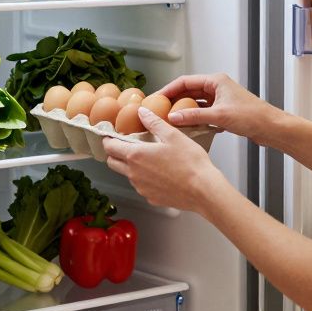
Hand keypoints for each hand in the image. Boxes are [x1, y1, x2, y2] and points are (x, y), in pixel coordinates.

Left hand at [103, 107, 226, 213]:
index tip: (111, 135)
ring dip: (131, 166)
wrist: (203, 190)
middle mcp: (134, 174)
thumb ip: (154, 122)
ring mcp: (141, 188)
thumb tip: (142, 112)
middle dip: (115, 153)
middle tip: (126, 145)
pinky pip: (141, 186)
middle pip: (112, 163)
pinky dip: (145, 179)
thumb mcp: (173, 135)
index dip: (108, 139)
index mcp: (136, 155)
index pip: (109, 147)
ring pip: (127, 175)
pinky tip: (160, 173)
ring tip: (148, 158)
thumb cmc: (190, 162)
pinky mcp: (151, 198)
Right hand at [159, 73, 282, 146]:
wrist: (271, 128)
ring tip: (170, 120)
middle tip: (160, 111)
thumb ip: (194, 116)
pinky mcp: (224, 111)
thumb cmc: (252, 116)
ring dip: (184, 111)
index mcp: (216, 81)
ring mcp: (221, 99)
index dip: (169, 89)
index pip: (185, 81)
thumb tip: (173, 117)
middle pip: (189, 91)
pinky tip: (188, 127)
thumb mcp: (219, 116)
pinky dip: (195, 118)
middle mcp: (217, 87)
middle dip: (174, 101)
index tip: (156, 99)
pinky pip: (204, 112)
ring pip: (196, 103)